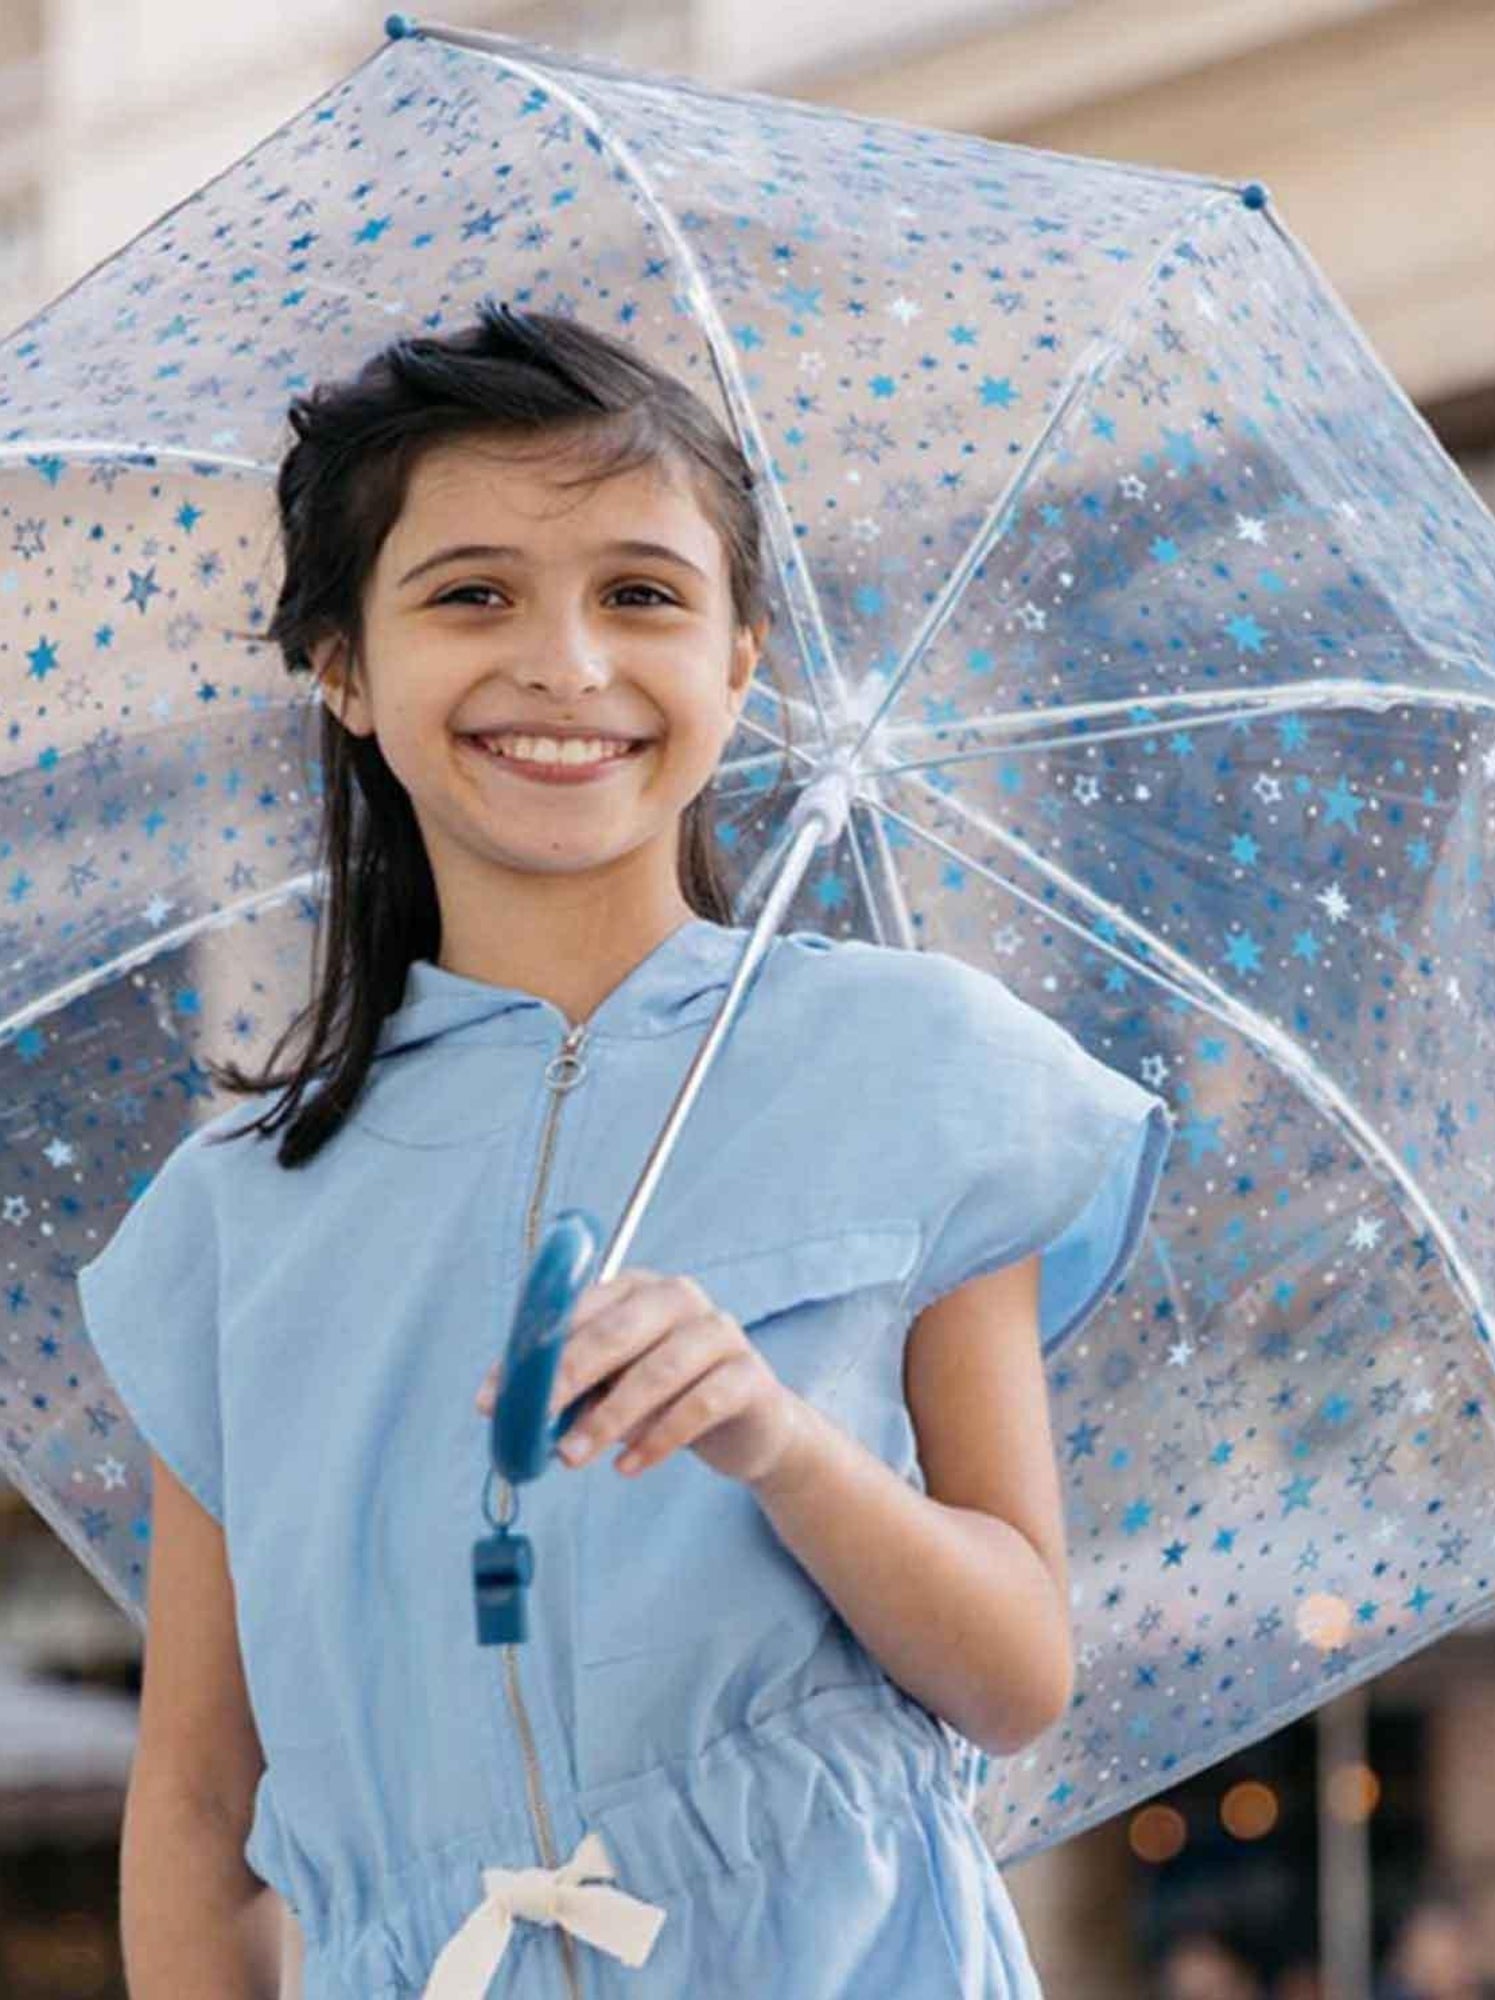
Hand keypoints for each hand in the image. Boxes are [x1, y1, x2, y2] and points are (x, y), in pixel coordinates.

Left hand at [473, 1269, 804, 1486]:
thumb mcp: (612, 1387)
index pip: (575, 1311)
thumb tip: (512, 1411)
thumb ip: (571, 1389)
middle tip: (531, 1422)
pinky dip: (658, 1439)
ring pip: (658, 1370)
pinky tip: (628, 1467)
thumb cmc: (668, 1397)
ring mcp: (720, 1332)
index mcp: (636, 1287)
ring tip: (572, 1457)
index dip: (531, 1354)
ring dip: (608, 1418)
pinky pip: (699, 1404)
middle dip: (566, 1378)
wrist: (753, 1426)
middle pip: (616, 1331)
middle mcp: (679, 1297)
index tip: (493, 1399)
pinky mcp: (749, 1375)